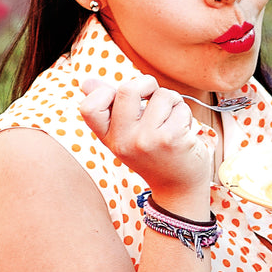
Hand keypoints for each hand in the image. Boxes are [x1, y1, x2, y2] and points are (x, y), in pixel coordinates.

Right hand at [79, 77, 212, 210]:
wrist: (178, 189)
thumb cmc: (153, 155)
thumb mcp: (125, 135)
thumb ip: (107, 106)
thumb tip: (85, 82)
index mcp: (109, 138)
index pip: (88, 107)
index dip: (104, 92)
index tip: (123, 100)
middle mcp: (123, 141)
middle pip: (127, 88)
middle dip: (147, 84)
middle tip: (155, 98)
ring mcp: (146, 140)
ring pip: (162, 94)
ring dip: (173, 102)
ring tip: (171, 121)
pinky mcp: (170, 139)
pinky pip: (180, 106)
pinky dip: (185, 114)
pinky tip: (183, 131)